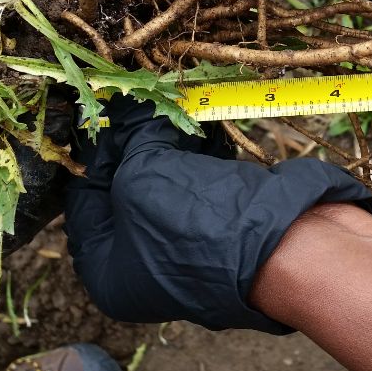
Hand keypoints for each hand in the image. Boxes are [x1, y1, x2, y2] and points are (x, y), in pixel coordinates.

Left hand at [64, 97, 371, 332]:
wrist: (287, 248)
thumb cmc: (197, 224)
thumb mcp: (143, 173)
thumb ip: (128, 136)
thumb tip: (126, 105)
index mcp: (109, 271)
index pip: (84, 198)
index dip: (93, 149)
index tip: (103, 108)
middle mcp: (145, 267)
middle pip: (129, 189)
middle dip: (138, 141)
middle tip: (142, 99)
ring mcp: (190, 249)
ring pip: (170, 183)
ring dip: (173, 143)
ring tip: (176, 104)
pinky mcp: (227, 230)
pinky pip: (204, 185)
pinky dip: (202, 155)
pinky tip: (205, 124)